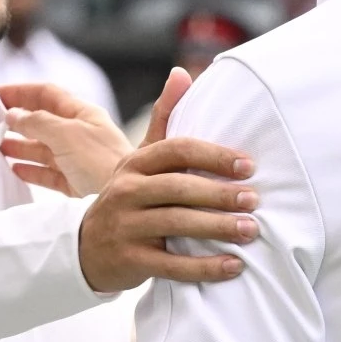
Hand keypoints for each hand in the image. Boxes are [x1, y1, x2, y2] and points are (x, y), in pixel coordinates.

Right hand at [0, 83, 134, 196]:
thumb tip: (13, 114)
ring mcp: (78, 158)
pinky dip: (30, 169)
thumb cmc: (100, 161)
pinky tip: (14, 169)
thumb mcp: (67, 133)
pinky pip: (48, 172)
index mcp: (83, 114)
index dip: (20, 91)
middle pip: (43, 121)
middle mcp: (81, 133)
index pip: (47, 94)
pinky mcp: (75, 182)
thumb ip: (37, 122)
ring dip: (19, 145)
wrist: (126, 201)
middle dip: (16, 120)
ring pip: (43, 147)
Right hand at [74, 71, 259, 291]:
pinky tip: (234, 267)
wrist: (85, 248)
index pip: (178, 151)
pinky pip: (172, 265)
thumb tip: (182, 73)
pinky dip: (205, 268)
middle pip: (179, 188)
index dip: (214, 156)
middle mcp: (127, 190)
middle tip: (255, 200)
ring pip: (177, 225)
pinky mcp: (130, 260)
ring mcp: (126, 226)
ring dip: (218, 228)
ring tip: (251, 230)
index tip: (249, 165)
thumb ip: (165, 119)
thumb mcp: (140, 159)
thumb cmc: (129, 197)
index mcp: (135, 162)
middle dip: (220, 194)